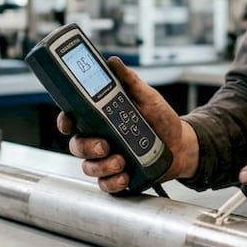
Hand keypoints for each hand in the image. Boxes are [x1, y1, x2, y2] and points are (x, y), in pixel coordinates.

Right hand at [56, 57, 198, 192]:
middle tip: (105, 145)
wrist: (181, 144)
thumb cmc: (161, 120)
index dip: (65, 122)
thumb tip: (113, 62)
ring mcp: (107, 159)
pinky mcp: (117, 176)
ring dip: (102, 166)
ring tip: (121, 161)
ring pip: (89, 167)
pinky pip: (105, 184)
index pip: (73, 120)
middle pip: (77, 146)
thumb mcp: (147, 97)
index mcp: (101, 119)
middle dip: (87, 147)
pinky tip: (125, 176)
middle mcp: (99, 139)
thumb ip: (129, 81)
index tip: (69, 122)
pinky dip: (113, 182)